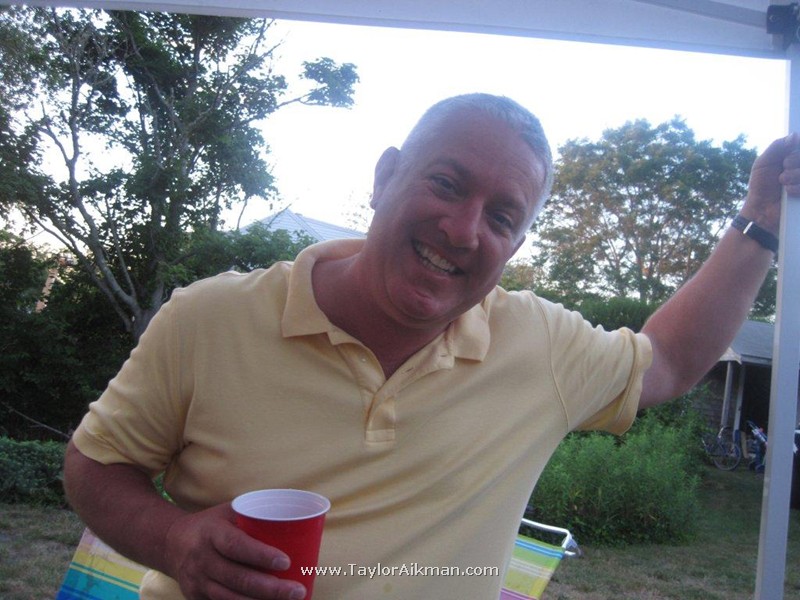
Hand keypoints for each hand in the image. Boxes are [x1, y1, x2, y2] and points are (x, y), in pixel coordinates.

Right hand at [163, 502, 305, 599]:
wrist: (170, 543)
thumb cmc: (211, 524)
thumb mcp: (228, 511)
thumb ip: (255, 514)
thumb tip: (296, 515)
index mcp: (211, 533)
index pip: (236, 546)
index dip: (260, 555)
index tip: (286, 562)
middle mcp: (201, 559)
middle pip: (237, 578)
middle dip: (270, 588)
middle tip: (297, 590)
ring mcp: (197, 582)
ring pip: (230, 598)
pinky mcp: (196, 598)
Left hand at [742, 132, 799, 234]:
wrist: (760, 209)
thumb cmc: (761, 185)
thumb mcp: (763, 163)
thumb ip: (777, 146)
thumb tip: (795, 135)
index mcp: (795, 156)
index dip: (797, 149)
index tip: (787, 156)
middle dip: (792, 161)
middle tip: (782, 170)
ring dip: (793, 176)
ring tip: (782, 183)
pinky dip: (796, 188)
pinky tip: (788, 193)